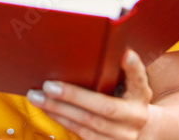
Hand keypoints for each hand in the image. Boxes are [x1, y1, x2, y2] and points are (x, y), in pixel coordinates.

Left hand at [27, 49, 152, 139]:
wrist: (137, 128)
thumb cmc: (127, 97)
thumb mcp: (130, 82)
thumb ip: (120, 68)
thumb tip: (106, 48)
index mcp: (141, 94)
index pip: (139, 79)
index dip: (133, 67)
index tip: (125, 53)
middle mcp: (135, 117)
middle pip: (103, 108)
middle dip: (72, 96)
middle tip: (47, 85)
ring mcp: (121, 136)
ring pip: (87, 124)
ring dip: (58, 110)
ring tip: (37, 97)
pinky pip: (80, 133)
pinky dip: (61, 120)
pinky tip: (47, 109)